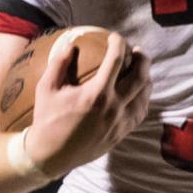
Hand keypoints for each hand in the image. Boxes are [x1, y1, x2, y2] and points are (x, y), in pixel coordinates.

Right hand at [27, 30, 151, 176]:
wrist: (52, 155)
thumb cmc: (47, 120)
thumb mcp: (46, 88)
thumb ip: (60, 63)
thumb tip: (72, 43)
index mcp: (96, 94)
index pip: (116, 60)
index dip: (118, 43)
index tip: (114, 37)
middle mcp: (113, 107)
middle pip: (139, 77)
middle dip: (141, 59)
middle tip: (137, 51)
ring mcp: (120, 122)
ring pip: (144, 96)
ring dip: (146, 79)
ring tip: (141, 70)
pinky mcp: (122, 133)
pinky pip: (140, 113)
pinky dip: (143, 99)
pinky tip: (138, 93)